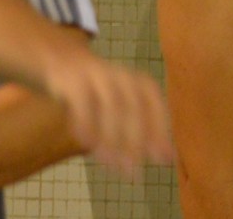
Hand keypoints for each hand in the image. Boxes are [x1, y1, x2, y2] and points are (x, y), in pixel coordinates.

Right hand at [43, 51, 173, 176]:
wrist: (63, 61)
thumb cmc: (101, 92)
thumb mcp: (125, 106)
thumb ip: (145, 129)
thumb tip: (169, 158)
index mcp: (141, 83)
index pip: (156, 107)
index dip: (160, 132)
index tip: (162, 160)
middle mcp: (124, 77)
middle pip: (135, 108)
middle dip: (136, 141)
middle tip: (133, 171)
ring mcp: (99, 76)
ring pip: (112, 104)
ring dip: (112, 136)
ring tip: (110, 164)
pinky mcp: (74, 79)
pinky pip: (82, 100)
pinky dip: (86, 121)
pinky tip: (86, 143)